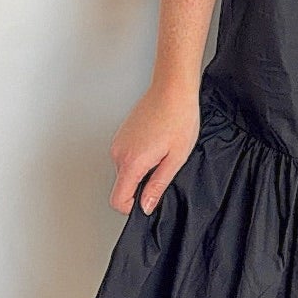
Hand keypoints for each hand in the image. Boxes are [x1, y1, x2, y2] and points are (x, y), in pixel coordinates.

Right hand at [109, 78, 200, 216]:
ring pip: (125, 171)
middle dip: (142, 186)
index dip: (133, 207)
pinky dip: (140, 158)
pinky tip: (157, 145)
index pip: (118, 199)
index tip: (150, 201)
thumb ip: (158, 185)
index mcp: (132, 161)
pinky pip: (126, 156)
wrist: (173, 89)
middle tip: (164, 170)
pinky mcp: (122, 134)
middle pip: (123, 185)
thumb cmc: (179, 118)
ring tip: (162, 154)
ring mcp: (118, 142)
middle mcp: (119, 152)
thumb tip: (146, 206)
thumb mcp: (176, 159)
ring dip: (142, 170)